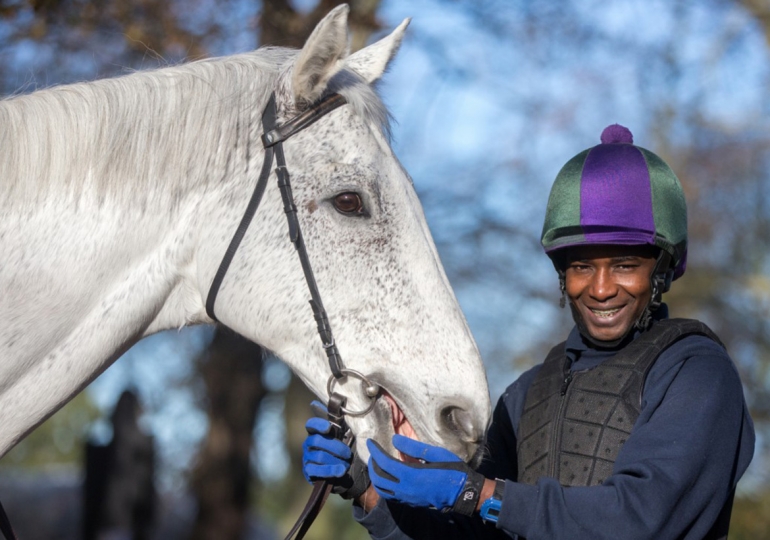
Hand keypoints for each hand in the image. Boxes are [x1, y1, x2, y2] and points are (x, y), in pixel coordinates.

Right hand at [302, 401, 369, 499]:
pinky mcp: (308, 471)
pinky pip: (317, 470)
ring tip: (347, 464)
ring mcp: (307, 457)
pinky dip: (331, 470)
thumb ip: (340, 422)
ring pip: (319, 456)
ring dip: (335, 460)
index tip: (329, 427)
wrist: (343, 471)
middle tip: (348, 453)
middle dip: (334, 447)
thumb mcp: (342, 435)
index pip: (311, 424)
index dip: (319, 424)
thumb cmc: (341, 449)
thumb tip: (341, 404)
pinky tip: (341, 471)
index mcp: (316, 432)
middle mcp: (308, 443)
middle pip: (316, 441)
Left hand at [366, 435, 485, 514]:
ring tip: (377, 466)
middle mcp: (405, 489)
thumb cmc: (452, 470)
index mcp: (411, 475)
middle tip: (373, 453)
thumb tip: (394, 440)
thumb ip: (413, 447)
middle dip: (372, 465)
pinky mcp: (411, 502)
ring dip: (376, 477)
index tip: (370, 442)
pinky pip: (391, 496)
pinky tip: (389, 477)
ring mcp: (408, 498)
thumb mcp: (435, 453)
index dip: (375, 452)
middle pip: (378, 479)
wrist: (463, 492)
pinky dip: (384, 486)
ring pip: (382, 490)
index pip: (384, 463)